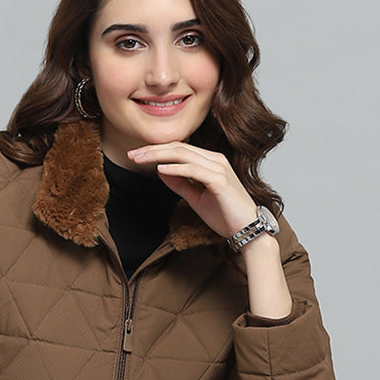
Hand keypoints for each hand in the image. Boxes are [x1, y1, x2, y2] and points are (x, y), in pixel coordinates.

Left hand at [127, 142, 256, 237]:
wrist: (247, 231)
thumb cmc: (225, 216)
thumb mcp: (196, 198)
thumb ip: (180, 184)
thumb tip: (161, 171)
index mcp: (210, 161)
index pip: (179, 150)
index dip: (156, 151)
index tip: (137, 156)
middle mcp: (215, 160)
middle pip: (179, 148)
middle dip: (153, 150)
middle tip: (132, 154)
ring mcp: (219, 168)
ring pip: (184, 155)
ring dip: (159, 156)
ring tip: (140, 159)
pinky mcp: (220, 180)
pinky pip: (194, 170)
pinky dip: (176, 168)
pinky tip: (160, 169)